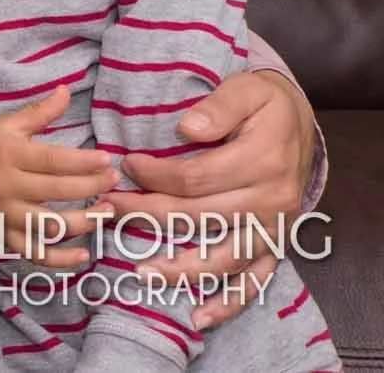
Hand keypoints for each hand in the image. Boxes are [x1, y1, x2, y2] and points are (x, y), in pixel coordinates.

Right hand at [0, 85, 117, 265]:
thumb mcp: (7, 125)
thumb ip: (39, 111)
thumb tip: (66, 90)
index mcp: (9, 155)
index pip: (53, 160)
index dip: (83, 162)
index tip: (106, 160)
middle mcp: (7, 187)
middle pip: (57, 190)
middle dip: (91, 187)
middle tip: (113, 181)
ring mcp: (5, 215)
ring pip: (49, 226)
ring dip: (84, 222)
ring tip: (106, 212)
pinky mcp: (4, 236)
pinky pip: (33, 254)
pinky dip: (59, 260)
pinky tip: (82, 256)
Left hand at [101, 69, 315, 330]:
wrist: (300, 124)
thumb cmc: (263, 105)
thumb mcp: (247, 89)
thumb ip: (218, 107)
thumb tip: (187, 128)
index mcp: (263, 161)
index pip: (195, 178)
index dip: (154, 175)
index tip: (125, 165)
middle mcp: (272, 200)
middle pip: (200, 217)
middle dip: (147, 215)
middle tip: (107, 210)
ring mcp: (274, 228)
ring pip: (223, 257)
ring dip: (180, 268)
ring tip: (140, 271)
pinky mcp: (276, 245)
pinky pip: (254, 281)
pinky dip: (228, 302)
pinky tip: (199, 317)